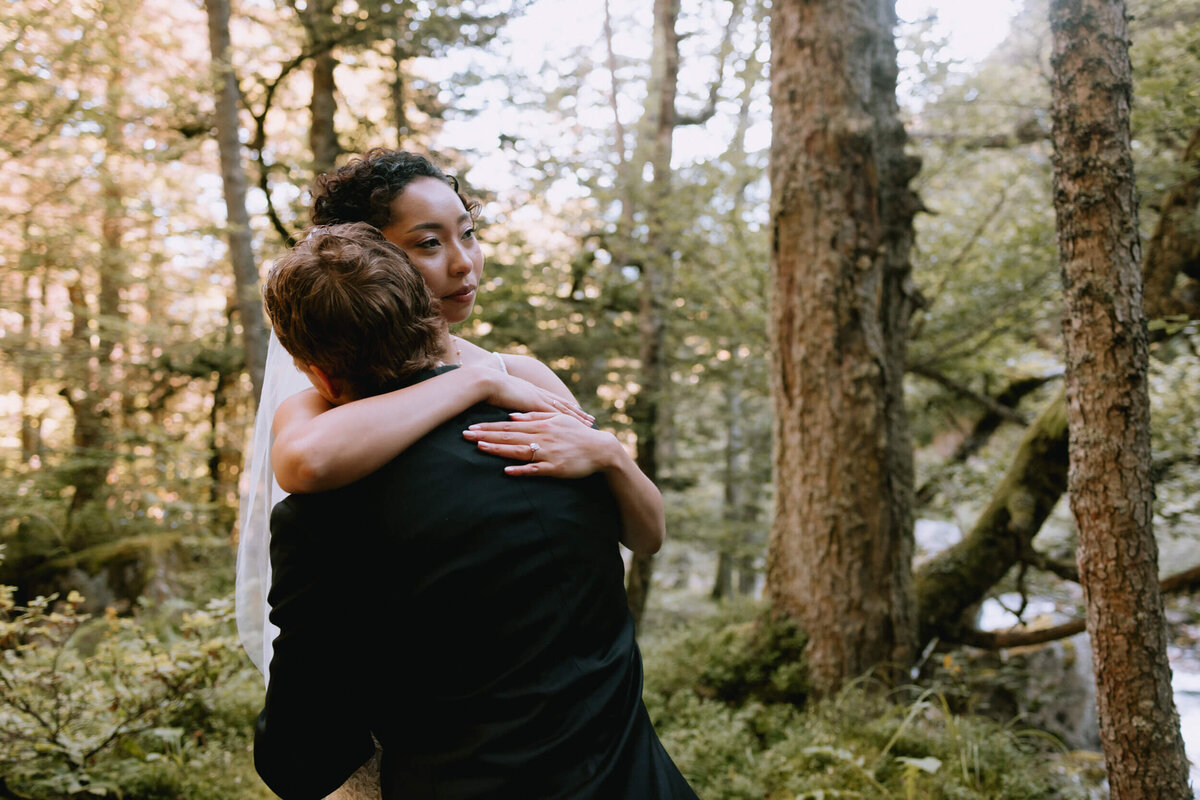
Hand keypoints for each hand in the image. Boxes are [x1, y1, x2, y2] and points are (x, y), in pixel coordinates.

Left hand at [462, 411, 619, 477]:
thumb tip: (512, 415)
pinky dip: (521, 470)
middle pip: (509, 437)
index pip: (509, 425)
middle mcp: (542, 437)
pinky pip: (535, 469)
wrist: (601, 449)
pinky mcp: (555, 468)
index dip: (488, 426)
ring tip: (479, 448)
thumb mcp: (557, 419)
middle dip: (486, 436)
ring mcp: (548, 452)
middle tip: (465, 435)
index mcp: (541, 425)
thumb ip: (534, 416)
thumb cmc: (577, 433)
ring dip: (498, 450)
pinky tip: (506, 471)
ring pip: (518, 451)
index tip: (471, 426)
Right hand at [483, 373, 593, 427]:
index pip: (553, 399)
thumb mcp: (501, 395)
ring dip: (577, 418)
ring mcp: (537, 398)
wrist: (484, 381)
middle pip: (562, 405)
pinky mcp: (534, 404)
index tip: (578, 409)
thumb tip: (507, 409)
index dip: (565, 406)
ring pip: (563, 410)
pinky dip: (566, 420)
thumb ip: (508, 402)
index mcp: (531, 390)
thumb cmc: (488, 387)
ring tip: (590, 424)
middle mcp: (538, 393)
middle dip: (576, 413)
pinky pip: (555, 414)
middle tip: (590, 419)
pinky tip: (576, 427)